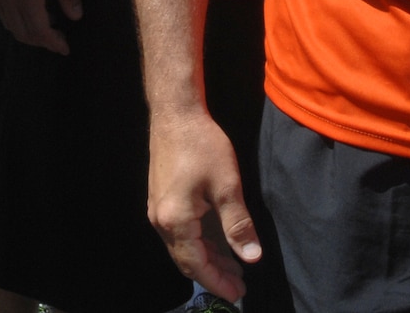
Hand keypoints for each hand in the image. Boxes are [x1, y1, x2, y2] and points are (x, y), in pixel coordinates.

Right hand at [0, 0, 79, 52]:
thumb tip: (76, 17)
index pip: (39, 30)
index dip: (53, 43)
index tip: (65, 48)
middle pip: (22, 32)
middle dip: (41, 41)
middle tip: (59, 39)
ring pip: (9, 24)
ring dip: (28, 31)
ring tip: (47, 24)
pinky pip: (1, 11)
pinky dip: (16, 19)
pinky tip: (29, 9)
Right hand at [147, 110, 261, 300]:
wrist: (175, 113)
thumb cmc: (202, 145)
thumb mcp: (227, 186)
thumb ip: (238, 224)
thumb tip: (251, 257)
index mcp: (176, 221)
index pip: (197, 265)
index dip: (218, 283)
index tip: (238, 295)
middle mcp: (161, 221)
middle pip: (187, 260)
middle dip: (214, 275)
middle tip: (239, 285)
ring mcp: (158, 210)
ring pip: (182, 247)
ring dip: (207, 259)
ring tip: (233, 268)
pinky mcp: (161, 199)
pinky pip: (179, 232)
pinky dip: (199, 243)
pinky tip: (217, 242)